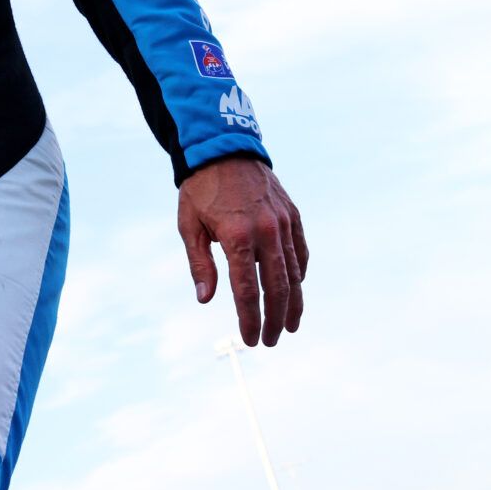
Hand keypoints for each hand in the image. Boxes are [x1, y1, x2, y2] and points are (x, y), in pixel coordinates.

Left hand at [178, 157, 307, 346]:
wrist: (224, 149)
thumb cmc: (201, 190)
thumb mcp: (189, 226)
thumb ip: (200, 264)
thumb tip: (205, 300)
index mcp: (237, 236)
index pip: (247, 290)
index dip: (249, 319)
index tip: (250, 340)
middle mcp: (266, 231)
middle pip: (277, 288)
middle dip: (274, 319)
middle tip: (270, 341)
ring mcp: (283, 223)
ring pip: (294, 273)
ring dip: (293, 304)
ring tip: (289, 326)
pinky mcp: (293, 215)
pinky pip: (300, 252)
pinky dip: (299, 274)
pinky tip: (295, 290)